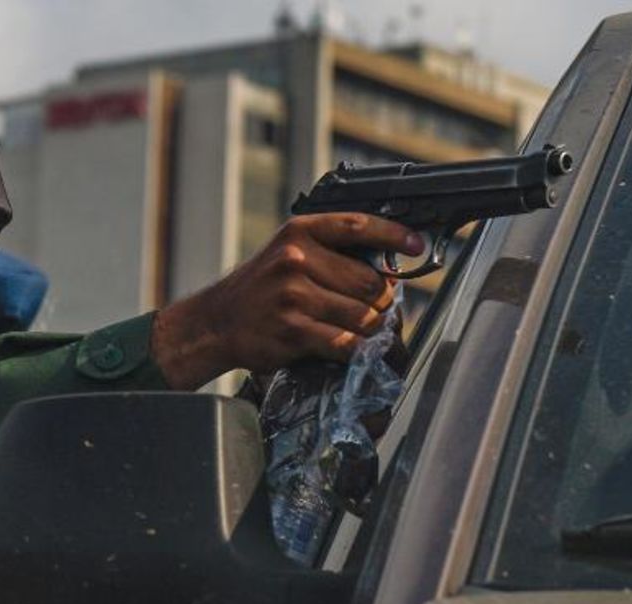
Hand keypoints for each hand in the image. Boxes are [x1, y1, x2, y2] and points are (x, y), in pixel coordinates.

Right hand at [152, 213, 419, 389]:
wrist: (215, 323)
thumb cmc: (258, 291)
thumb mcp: (285, 255)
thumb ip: (328, 253)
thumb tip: (385, 266)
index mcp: (298, 233)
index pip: (357, 226)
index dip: (393, 235)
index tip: (415, 245)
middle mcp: (295, 259)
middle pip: (370, 282)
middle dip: (382, 301)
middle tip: (378, 310)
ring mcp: (293, 295)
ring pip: (363, 315)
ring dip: (371, 329)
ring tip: (364, 332)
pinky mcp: (293, 330)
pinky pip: (345, 342)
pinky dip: (355, 350)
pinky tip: (350, 349)